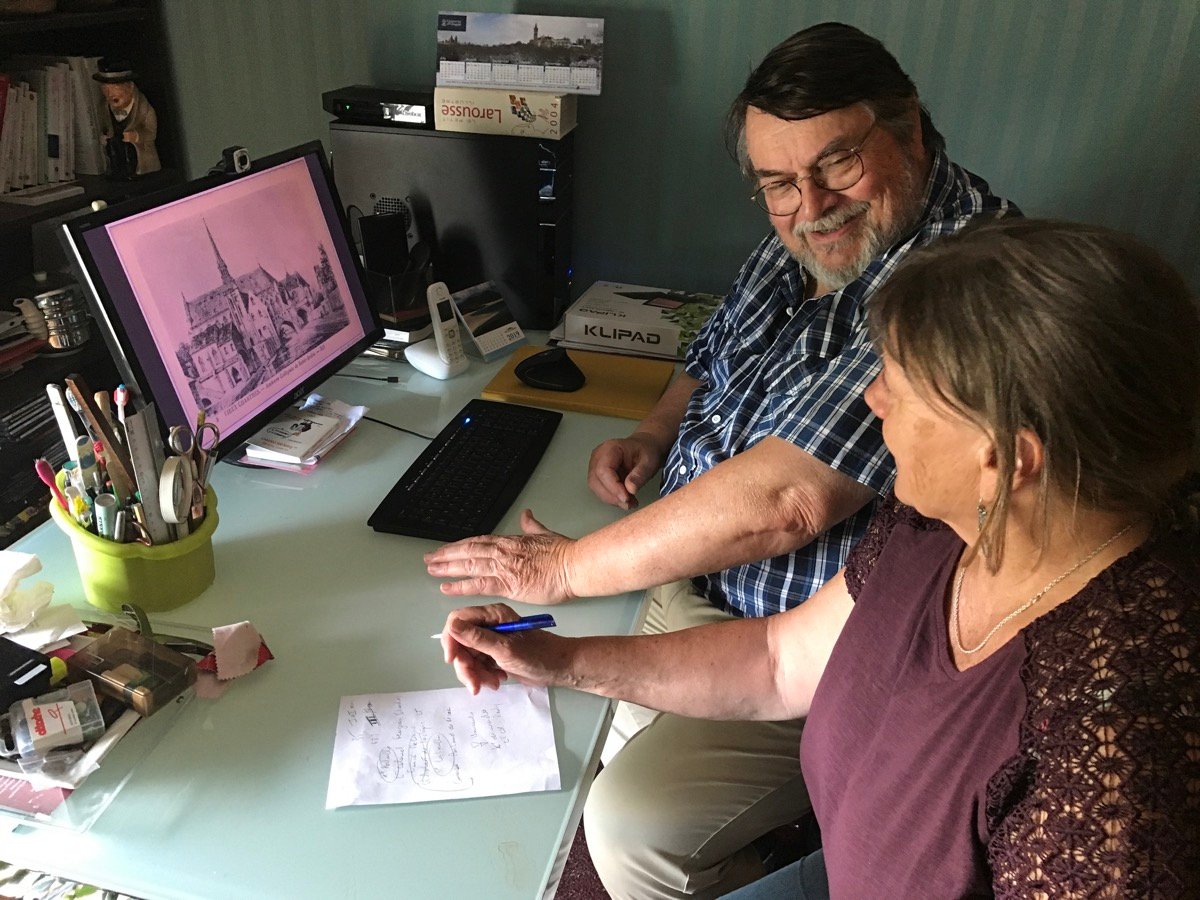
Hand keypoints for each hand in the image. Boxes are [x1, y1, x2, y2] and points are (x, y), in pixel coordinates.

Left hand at [424, 509, 575, 603]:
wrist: (575, 564)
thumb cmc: (564, 552)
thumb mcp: (545, 533)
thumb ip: (532, 525)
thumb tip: (527, 514)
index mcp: (511, 541)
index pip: (478, 541)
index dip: (460, 545)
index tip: (447, 549)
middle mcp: (502, 552)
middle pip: (467, 550)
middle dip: (446, 555)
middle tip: (429, 559)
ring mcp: (503, 567)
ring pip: (467, 564)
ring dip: (447, 567)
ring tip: (431, 569)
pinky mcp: (507, 583)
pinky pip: (478, 584)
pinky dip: (460, 586)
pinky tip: (446, 588)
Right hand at [440, 603, 568, 694]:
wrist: (559, 668)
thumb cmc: (537, 655)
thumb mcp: (504, 648)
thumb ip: (477, 638)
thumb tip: (452, 625)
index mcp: (492, 614)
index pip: (457, 619)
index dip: (451, 639)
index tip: (452, 659)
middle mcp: (488, 624)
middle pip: (460, 642)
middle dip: (465, 665)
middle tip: (475, 683)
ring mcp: (491, 640)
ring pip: (468, 657)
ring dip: (476, 673)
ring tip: (494, 683)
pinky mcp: (494, 654)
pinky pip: (478, 665)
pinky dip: (483, 676)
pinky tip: (498, 680)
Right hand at [587, 433, 664, 509]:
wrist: (644, 448)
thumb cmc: (646, 451)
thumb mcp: (648, 462)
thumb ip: (640, 474)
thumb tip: (630, 489)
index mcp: (610, 449)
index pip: (603, 470)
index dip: (613, 487)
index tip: (626, 498)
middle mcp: (599, 456)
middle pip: (595, 481)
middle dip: (612, 496)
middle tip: (630, 503)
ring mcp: (596, 465)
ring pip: (596, 488)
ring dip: (612, 499)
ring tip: (630, 502)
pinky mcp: (598, 475)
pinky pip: (600, 490)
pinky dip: (613, 498)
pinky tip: (626, 499)